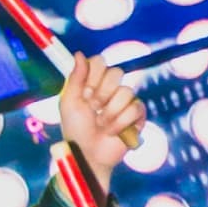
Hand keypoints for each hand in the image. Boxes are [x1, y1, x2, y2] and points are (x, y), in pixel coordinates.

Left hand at [57, 54, 143, 191]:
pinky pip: (136, 108)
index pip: (100, 62)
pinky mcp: (137, 116)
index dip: (93, 77)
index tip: (85, 93)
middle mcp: (110, 89)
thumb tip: (80, 53)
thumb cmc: (76, 129)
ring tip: (102, 125)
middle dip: (102, 94)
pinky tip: (114, 132)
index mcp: (93, 82)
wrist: (88, 153)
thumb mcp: (69, 102)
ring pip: (126, 92)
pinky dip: (121, 122)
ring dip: (110, 113)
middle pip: (116, 73)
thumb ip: (76, 77)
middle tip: (93, 108)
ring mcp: (125, 102)